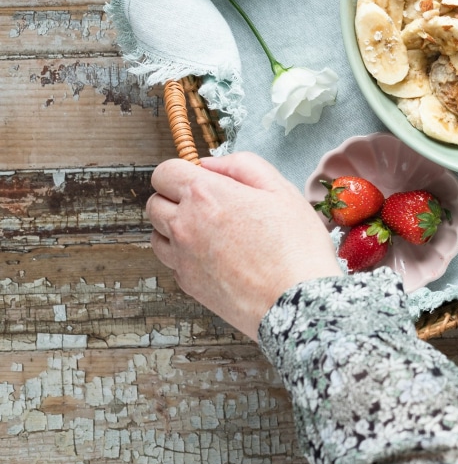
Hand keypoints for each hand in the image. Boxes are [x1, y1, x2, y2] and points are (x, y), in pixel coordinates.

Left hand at [147, 152, 341, 339]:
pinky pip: (171, 261)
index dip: (182, 171)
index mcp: (206, 194)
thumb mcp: (281, 189)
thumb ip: (243, 165)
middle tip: (207, 204)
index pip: (165, 172)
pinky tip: (214, 256)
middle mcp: (185, 224)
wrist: (296, 300)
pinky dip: (184, 255)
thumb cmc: (295, 245)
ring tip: (208, 231)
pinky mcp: (187, 283)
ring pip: (156, 233)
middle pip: (154, 202)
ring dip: (173, 227)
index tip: (202, 178)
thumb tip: (211, 164)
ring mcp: (182, 257)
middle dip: (174, 197)